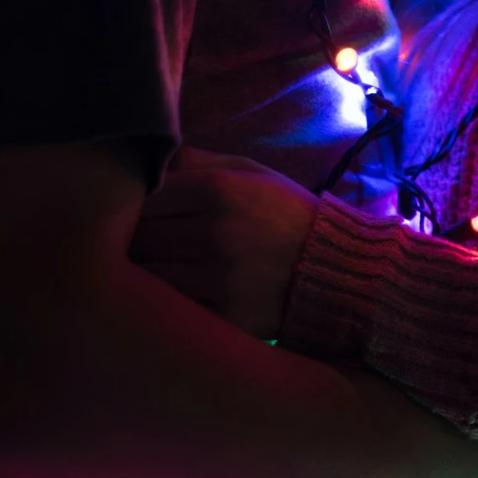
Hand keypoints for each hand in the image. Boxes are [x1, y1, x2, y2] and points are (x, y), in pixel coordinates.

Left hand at [129, 146, 317, 339]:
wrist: (343, 273)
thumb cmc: (290, 217)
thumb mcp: (253, 174)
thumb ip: (198, 162)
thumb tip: (148, 160)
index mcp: (218, 190)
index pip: (142, 196)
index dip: (134, 207)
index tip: (140, 216)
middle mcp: (216, 233)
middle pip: (139, 237)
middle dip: (135, 241)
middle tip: (142, 246)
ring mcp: (221, 279)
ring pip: (149, 276)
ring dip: (147, 276)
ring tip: (156, 273)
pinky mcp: (228, 317)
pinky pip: (175, 309)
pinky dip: (170, 305)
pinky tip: (180, 300)